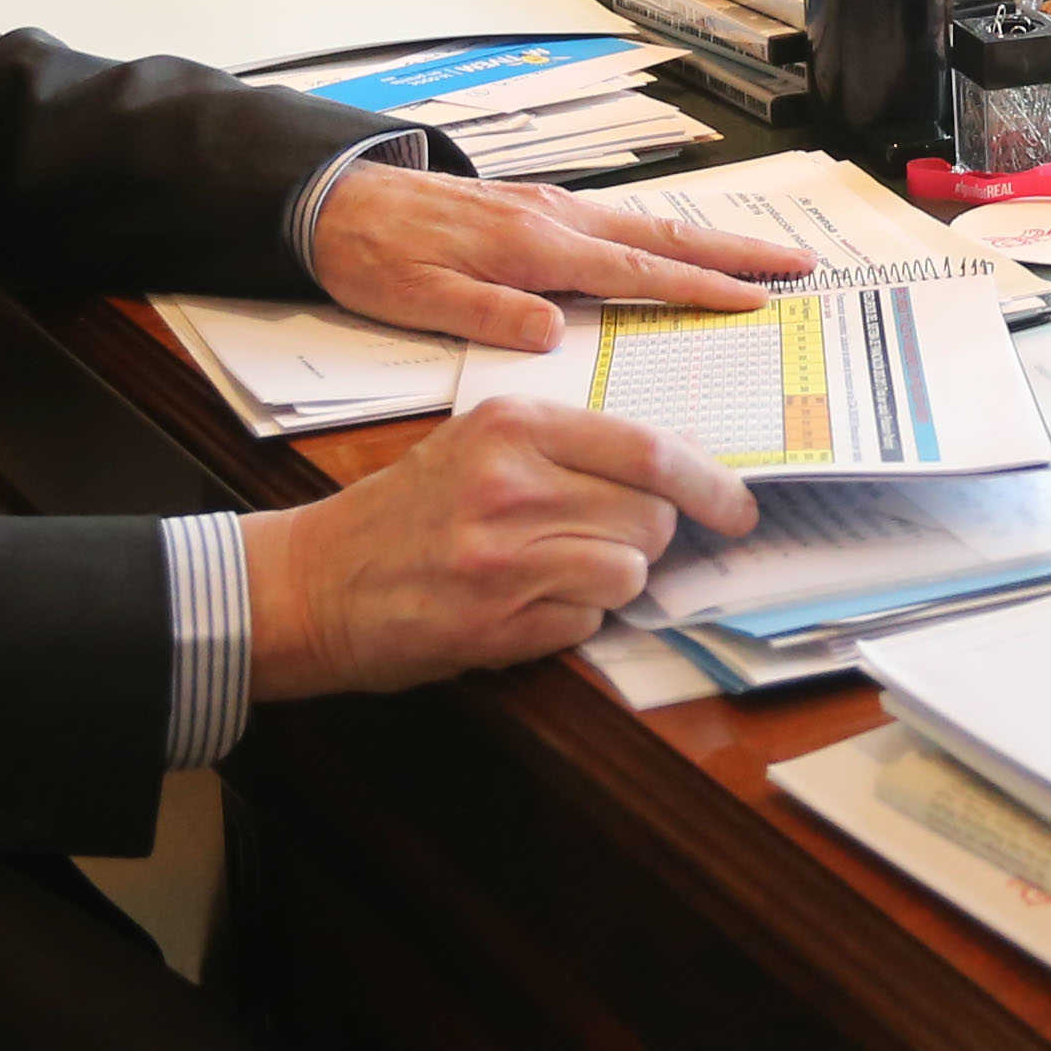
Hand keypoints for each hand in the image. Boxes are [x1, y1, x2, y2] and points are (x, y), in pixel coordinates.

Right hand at [246, 397, 758, 695]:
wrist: (310, 582)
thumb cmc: (405, 512)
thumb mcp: (482, 447)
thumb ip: (573, 448)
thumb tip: (683, 459)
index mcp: (514, 426)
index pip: (649, 450)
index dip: (712, 483)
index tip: (739, 507)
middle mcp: (512, 484)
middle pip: (652, 515)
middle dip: (651, 536)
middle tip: (607, 541)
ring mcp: (504, 557)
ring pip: (628, 572)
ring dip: (610, 582)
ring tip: (553, 572)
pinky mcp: (495, 623)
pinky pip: (588, 624)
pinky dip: (573, 622)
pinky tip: (523, 607)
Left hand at [304, 162, 814, 351]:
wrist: (330, 200)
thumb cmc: (371, 257)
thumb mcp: (416, 300)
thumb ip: (486, 314)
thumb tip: (552, 330)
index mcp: (532, 247)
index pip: (635, 270)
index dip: (700, 287)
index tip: (757, 299)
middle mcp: (550, 217)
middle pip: (662, 235)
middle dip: (735, 252)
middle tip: (798, 264)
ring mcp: (544, 206)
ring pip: (644, 223)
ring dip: (707, 240)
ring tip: (760, 254)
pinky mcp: (530, 206)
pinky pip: (616, 220)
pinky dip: (662, 233)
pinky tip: (673, 243)